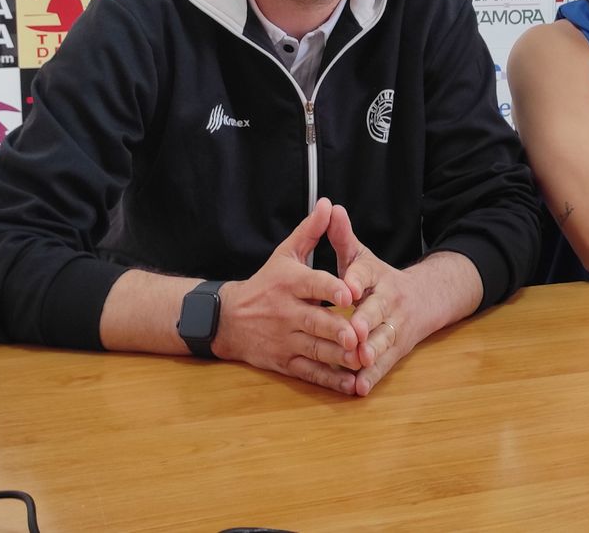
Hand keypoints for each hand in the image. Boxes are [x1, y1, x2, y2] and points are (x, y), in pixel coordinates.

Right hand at [214, 198, 362, 394]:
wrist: (228, 319)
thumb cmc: (265, 284)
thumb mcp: (284, 254)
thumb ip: (309, 231)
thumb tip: (327, 204)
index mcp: (289, 284)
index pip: (311, 284)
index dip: (330, 289)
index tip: (349, 293)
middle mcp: (286, 313)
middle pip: (315, 322)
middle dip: (336, 330)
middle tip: (357, 335)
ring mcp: (285, 340)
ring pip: (315, 350)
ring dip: (338, 357)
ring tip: (361, 359)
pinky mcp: (285, 362)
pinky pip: (310, 373)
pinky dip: (330, 380)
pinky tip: (351, 383)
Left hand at [325, 204, 432, 396]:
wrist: (424, 300)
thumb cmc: (378, 279)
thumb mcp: (362, 256)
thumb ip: (343, 237)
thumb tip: (330, 207)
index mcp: (377, 276)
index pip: (365, 274)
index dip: (356, 280)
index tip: (347, 286)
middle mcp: (389, 302)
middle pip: (377, 312)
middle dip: (366, 321)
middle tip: (354, 331)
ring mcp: (394, 327)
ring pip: (383, 340)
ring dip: (371, 352)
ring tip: (358, 361)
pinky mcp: (396, 350)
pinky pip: (384, 364)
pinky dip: (372, 377)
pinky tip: (359, 388)